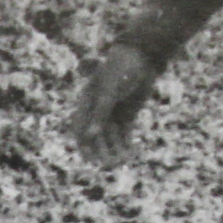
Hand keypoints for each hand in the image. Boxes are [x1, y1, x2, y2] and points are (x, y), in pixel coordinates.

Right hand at [69, 45, 159, 165]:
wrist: (143, 58)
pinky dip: (126, 145)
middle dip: (101, 151)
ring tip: (120, 162)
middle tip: (107, 165)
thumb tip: (90, 136)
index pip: (80, 128)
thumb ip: (100, 113)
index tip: (89, 160)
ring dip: (114, 150)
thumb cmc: (121, 70)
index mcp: (87, 102)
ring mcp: (113, 113)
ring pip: (111, 138)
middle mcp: (98, 110)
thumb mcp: (109, 91)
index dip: (83, 145)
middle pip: (96, 136)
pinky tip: (131, 155)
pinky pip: (125, 135)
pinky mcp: (127, 116)